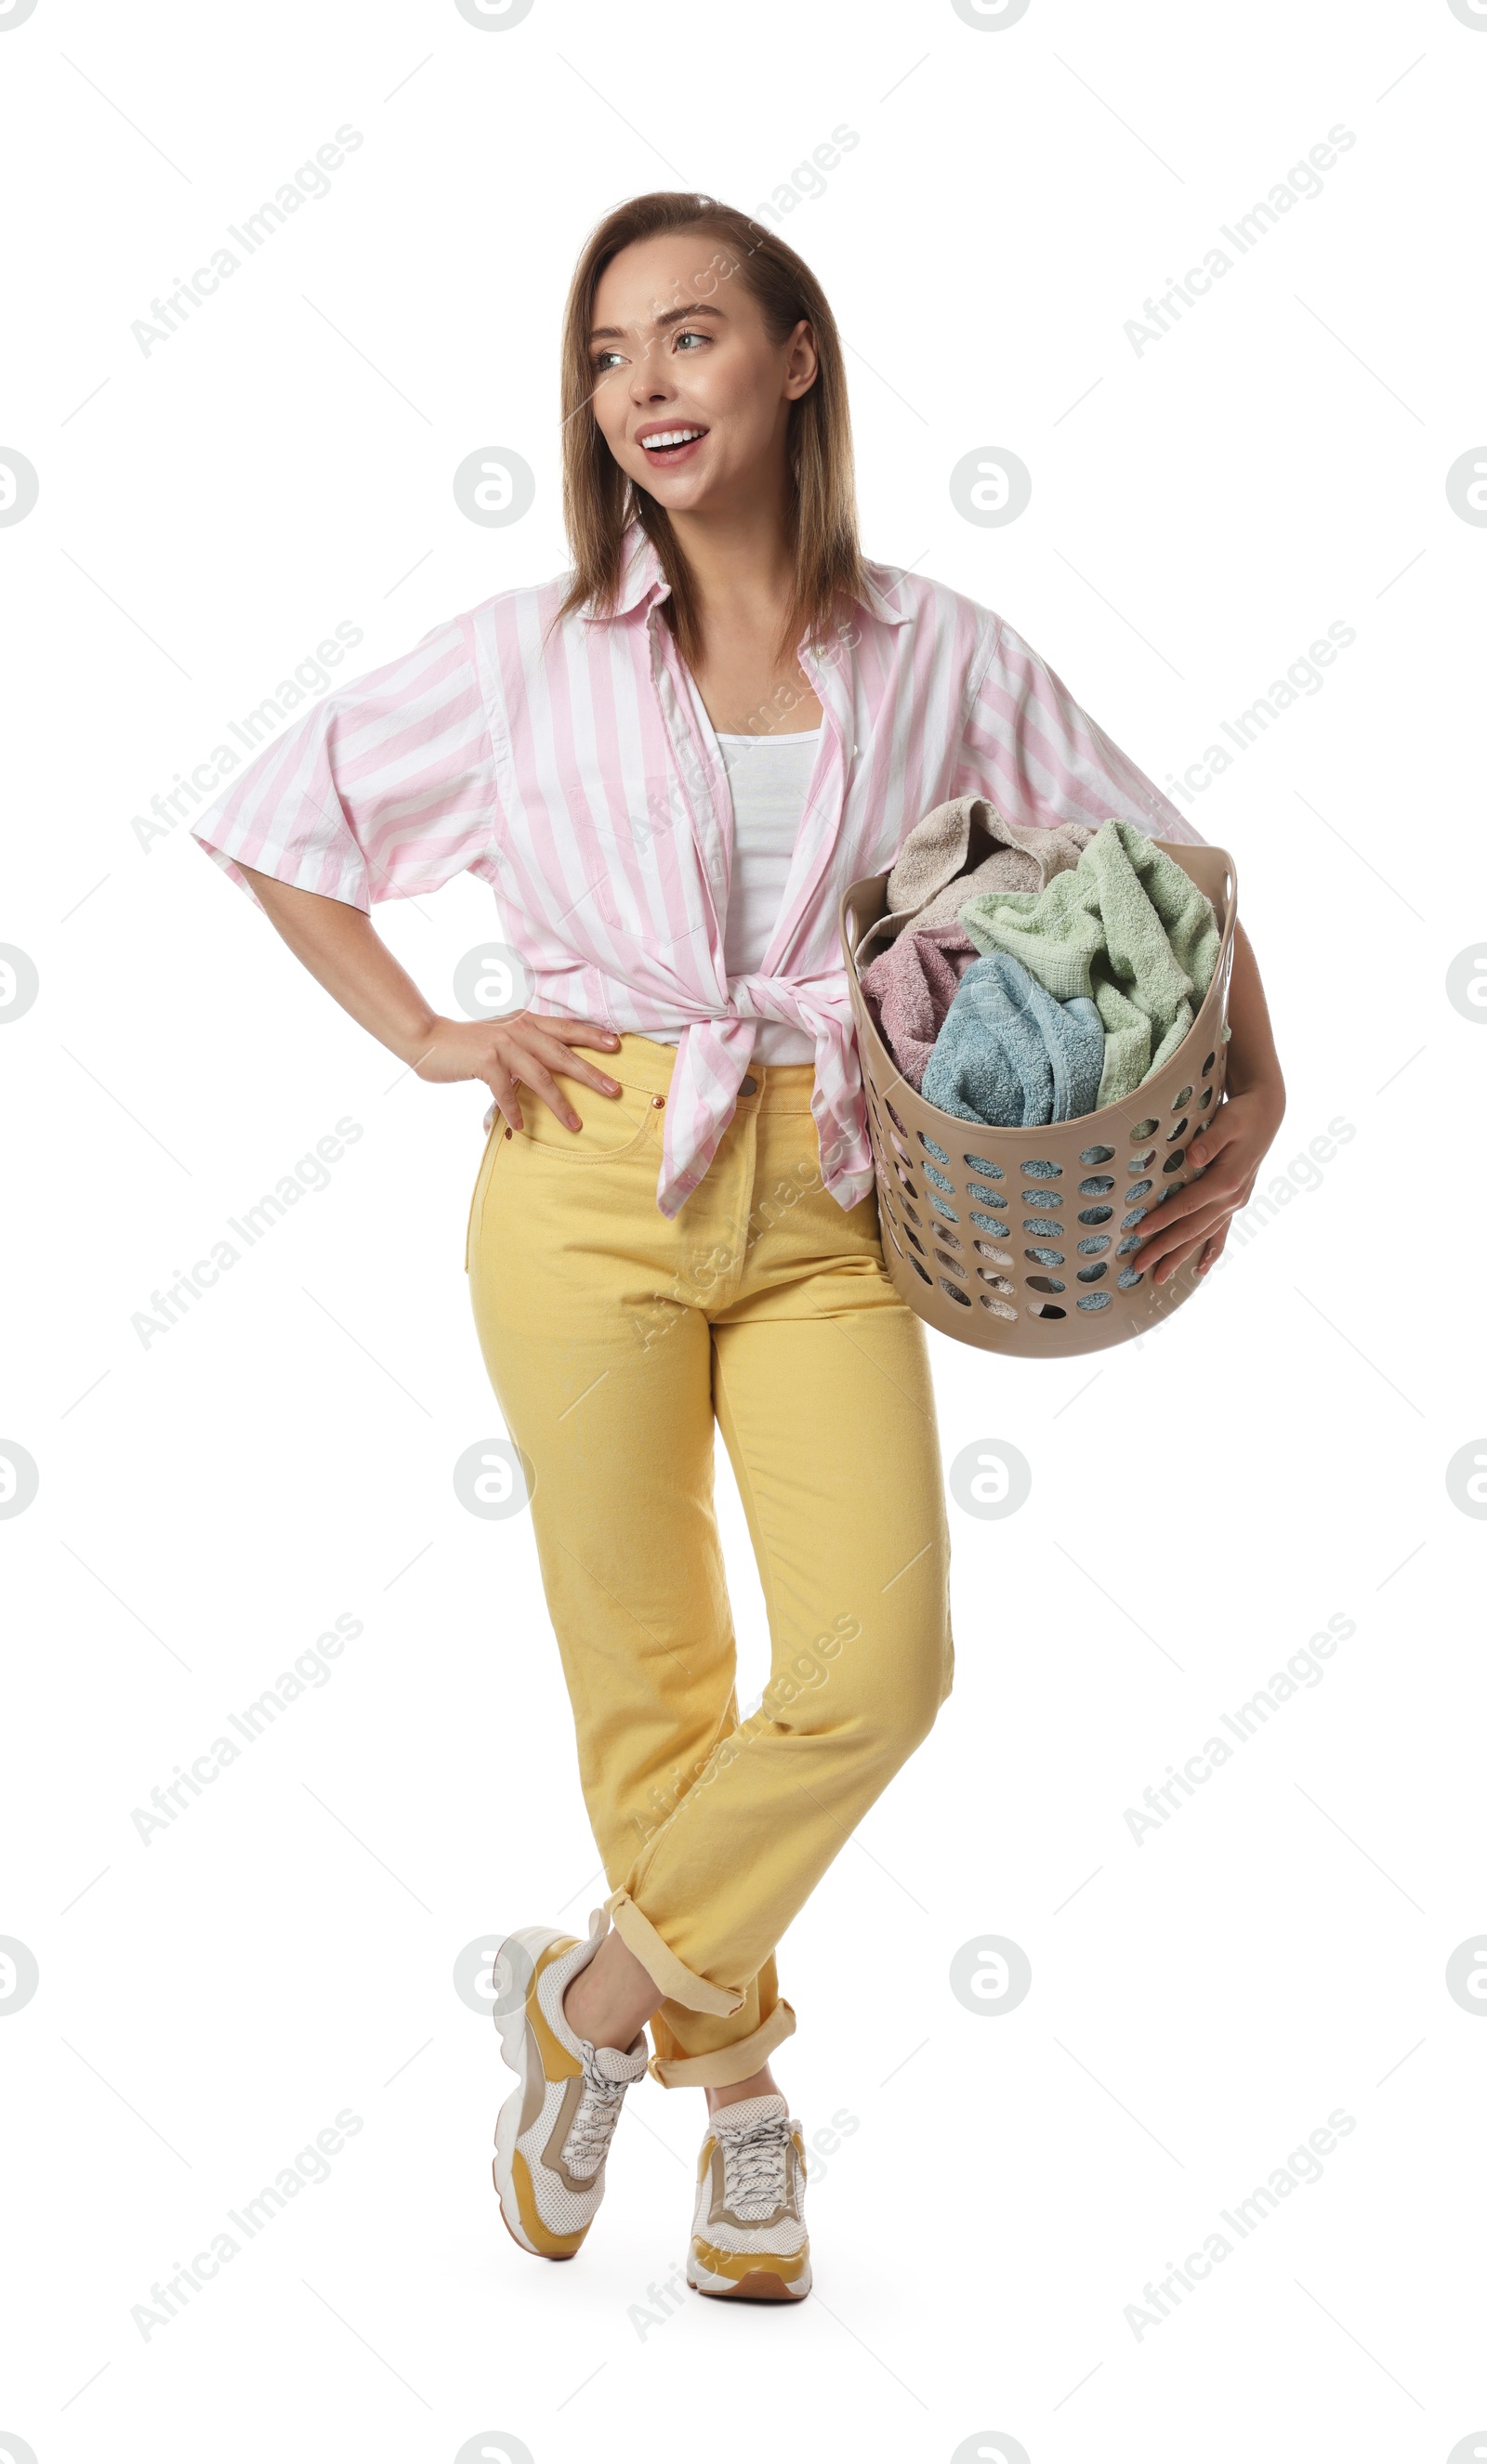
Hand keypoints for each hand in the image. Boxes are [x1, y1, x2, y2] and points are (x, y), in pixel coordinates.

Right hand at [411, 1012, 622, 1133]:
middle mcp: (519, 1030)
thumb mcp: (502, 1033)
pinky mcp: (485, 1062)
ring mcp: (502, 1045)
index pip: (565, 1028)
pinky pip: (507, 1093)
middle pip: (563, 1054)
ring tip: (575, 1125)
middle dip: (591, 1074)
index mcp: (526, 1021)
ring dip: (559, 1104)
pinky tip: (521, 1127)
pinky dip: (515, 1111)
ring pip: (540, 1077)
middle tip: (614, 1090)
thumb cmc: (468, 1042)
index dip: (591, 1035)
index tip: (616, 1046)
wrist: (429, 1038)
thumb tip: (552, 1061)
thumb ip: (525, 1041)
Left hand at [1132, 1082, 1284, 1285]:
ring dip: (1181, 1257)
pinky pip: (1221, 1233)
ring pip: (1204, 1236)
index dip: (1163, 1219)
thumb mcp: (1227, 1121)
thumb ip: (1209, 1140)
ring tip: (1160, 1277)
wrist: (1266, 1114)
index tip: (1138, 1232)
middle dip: (1165, 1249)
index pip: (1188, 1205)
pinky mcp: (1234, 1202)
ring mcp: (1235, 1202)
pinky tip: (1200, 1270)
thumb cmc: (1242, 1115)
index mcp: (1226, 1180)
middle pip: (1193, 1229)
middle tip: (1139, 1266)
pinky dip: (1210, 1251)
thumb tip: (1192, 1157)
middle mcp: (1232, 1197)